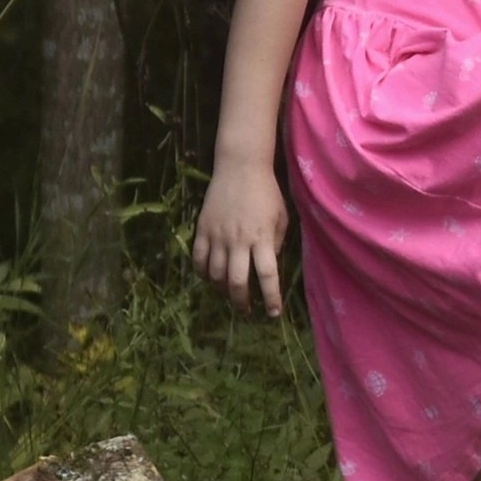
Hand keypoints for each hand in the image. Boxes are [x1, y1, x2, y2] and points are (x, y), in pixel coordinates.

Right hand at [193, 160, 288, 317]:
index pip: (267, 276)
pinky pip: (199, 259)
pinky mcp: (202, 229)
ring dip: (222, 290)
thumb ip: (275, 243)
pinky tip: (210, 278)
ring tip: (229, 294)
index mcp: (262, 238)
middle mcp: (239, 240)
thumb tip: (268, 267)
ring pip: (215, 274)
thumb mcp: (281, 217)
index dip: (271, 298)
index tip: (273, 313)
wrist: (240, 168)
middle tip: (246, 310)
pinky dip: (203, 273)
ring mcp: (218, 236)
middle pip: (236, 282)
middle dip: (241, 302)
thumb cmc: (267, 193)